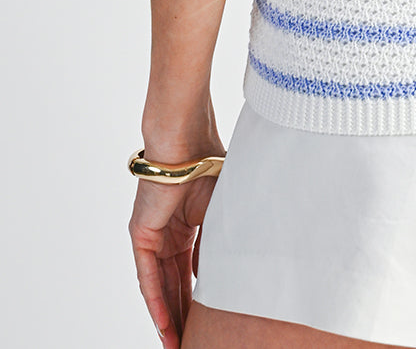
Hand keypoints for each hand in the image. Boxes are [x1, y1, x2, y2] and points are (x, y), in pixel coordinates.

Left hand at [128, 168, 221, 347]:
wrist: (187, 140)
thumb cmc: (208, 163)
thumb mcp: (220, 210)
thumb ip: (215, 242)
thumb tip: (213, 275)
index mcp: (187, 225)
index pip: (190, 271)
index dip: (198, 298)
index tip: (207, 322)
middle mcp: (167, 233)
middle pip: (174, 284)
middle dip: (183, 314)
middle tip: (190, 343)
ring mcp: (153, 235)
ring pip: (160, 286)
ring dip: (168, 316)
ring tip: (177, 345)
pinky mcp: (140, 235)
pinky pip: (148, 277)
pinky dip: (156, 303)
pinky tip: (164, 326)